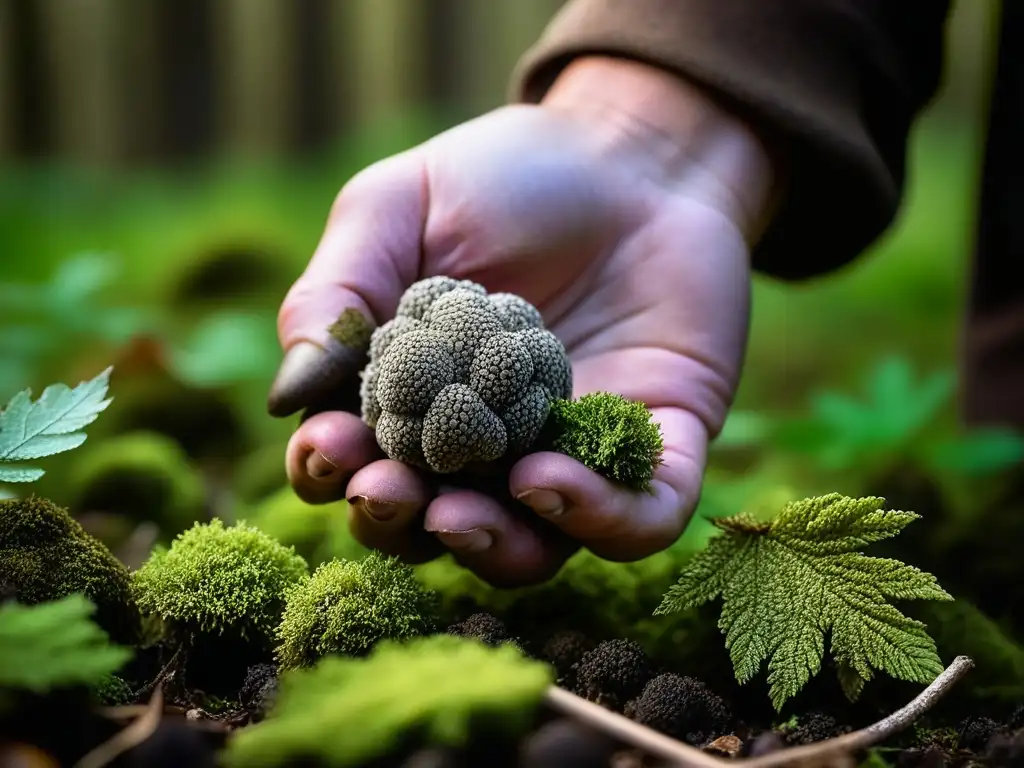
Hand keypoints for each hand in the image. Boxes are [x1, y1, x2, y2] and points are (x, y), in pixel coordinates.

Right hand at [268, 56, 781, 586]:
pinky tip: (551, 481)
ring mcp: (576, 450)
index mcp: (418, 396)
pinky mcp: (658, 443)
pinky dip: (601, 520)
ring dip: (490, 548)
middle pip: (434, 525)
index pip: (360, 463)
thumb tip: (287, 397)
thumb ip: (339, 292)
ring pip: (533, 549)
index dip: (332, 471)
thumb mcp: (397, 209)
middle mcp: (491, 444)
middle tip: (387, 491)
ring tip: (459, 514)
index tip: (327, 444)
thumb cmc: (505, 176)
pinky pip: (640, 518)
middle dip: (399, 524)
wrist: (634, 149)